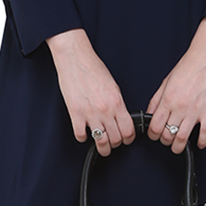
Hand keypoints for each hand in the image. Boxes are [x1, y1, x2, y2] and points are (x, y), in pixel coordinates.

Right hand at [46, 29, 135, 156]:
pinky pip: (81, 135)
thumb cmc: (93, 68)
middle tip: (114, 142)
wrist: (75, 58)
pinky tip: (85, 134)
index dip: (129, 138)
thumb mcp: (113, 85)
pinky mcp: (75, 114)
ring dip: (103, 147)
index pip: (129, 129)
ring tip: (102, 147)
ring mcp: (90, 113)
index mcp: (117, 102)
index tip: (127, 138)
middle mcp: (105, 109)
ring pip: (101, 141)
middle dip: (117, 144)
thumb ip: (117, 103)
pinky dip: (83, 138)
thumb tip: (120, 117)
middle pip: (116, 138)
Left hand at [147, 17, 205, 153]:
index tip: (154, 134)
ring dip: (178, 146)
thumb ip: (156, 99)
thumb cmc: (188, 66)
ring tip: (178, 145)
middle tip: (166, 138)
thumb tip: (150, 113)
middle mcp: (180, 107)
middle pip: (167, 136)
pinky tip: (198, 142)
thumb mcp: (166, 82)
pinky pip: (205, 135)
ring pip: (183, 140)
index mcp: (168, 100)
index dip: (152, 135)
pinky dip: (201, 143)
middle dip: (164, 141)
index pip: (154, 127)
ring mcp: (195, 111)